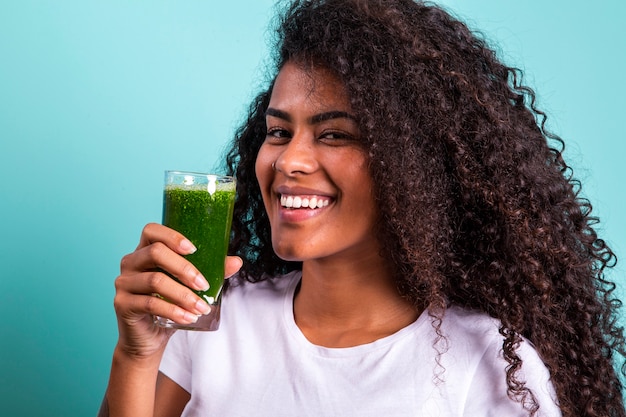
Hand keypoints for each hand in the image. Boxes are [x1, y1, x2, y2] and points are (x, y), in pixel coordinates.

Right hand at [112, 223, 242, 359]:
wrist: (149, 338)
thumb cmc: (170, 305)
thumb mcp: (190, 286)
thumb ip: (210, 271)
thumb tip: (237, 261)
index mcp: (145, 250)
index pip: (151, 230)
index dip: (172, 236)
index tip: (194, 250)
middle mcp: (131, 262)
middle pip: (155, 252)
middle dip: (185, 268)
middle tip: (204, 285)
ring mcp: (123, 283)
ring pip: (155, 280)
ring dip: (184, 295)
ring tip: (202, 308)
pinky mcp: (122, 304)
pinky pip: (150, 304)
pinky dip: (174, 311)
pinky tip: (189, 317)